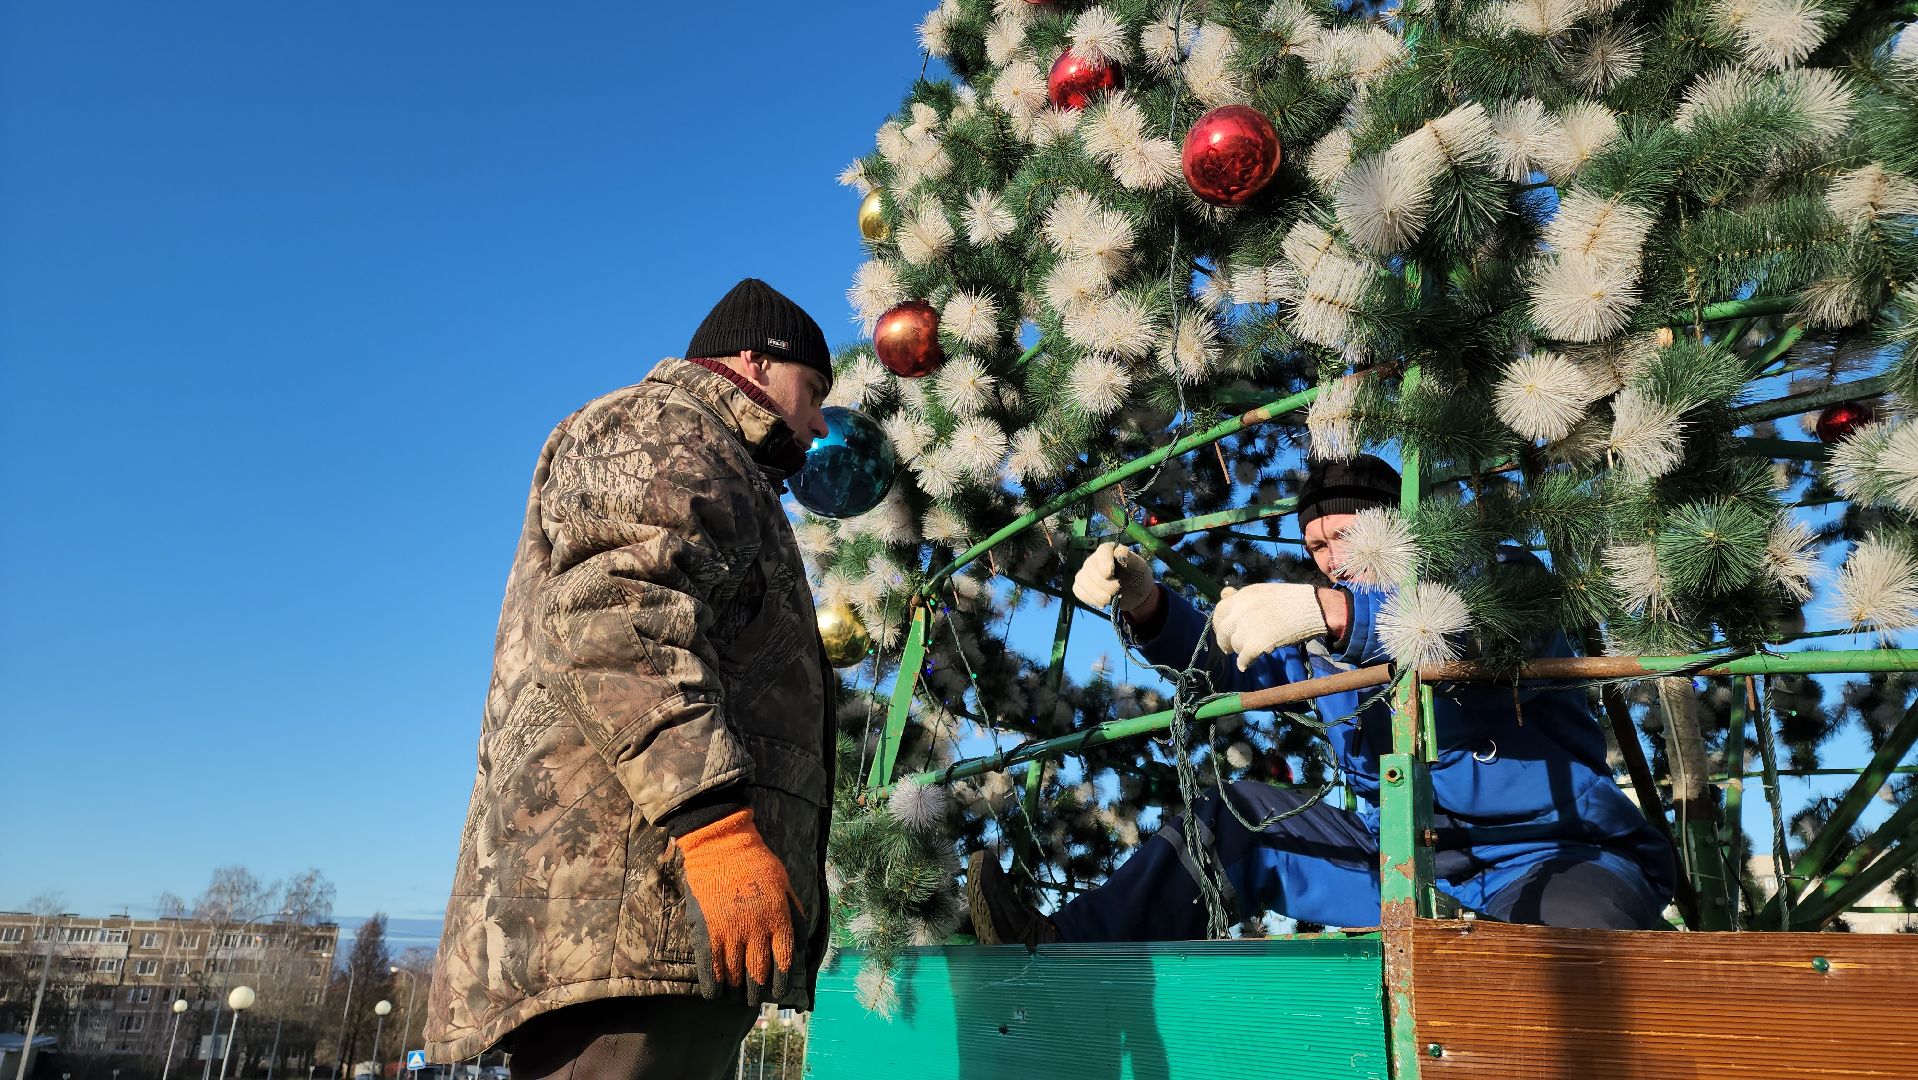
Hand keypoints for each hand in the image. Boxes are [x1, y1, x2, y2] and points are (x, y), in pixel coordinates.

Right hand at [675, 808, 800, 1003]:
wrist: (722, 846)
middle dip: (756, 990)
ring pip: (734, 974)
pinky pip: (710, 968)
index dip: (780, 981)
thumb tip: (801, 943)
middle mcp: (757, 932)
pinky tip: (713, 994)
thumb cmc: (757, 863)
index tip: (776, 992)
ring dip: (735, 990)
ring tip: (734, 996)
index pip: (784, 961)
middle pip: (758, 972)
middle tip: (753, 997)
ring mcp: (731, 934)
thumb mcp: (786, 886)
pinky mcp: (708, 932)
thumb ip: (794, 915)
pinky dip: (712, 985)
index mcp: (779, 920)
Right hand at [1073, 542, 1156, 611]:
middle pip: (1091, 569)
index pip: (1103, 552)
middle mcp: (1094, 558)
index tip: (1109, 574)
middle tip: (1117, 591)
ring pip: (1082, 580)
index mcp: (1109, 550)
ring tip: (1109, 600)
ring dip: (1096, 594)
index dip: (1104, 563)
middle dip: (1104, 584)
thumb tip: (1121, 552)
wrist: (1133, 592)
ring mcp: (1085, 572)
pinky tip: (1101, 603)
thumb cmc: (1136, 576)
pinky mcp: (1081, 585)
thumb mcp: (1138, 567)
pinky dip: (1090, 599)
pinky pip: (1078, 591)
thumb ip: (1130, 559)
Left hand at [1212, 582, 1333, 671]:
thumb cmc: (1292, 600)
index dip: (1219, 623)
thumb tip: (1224, 595)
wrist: (1313, 608)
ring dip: (1240, 650)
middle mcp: (1241, 610)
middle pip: (1224, 630)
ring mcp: (1248, 627)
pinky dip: (1245, 663)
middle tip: (1229, 648)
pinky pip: (1244, 658)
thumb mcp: (1263, 592)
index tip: (1223, 631)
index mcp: (1243, 596)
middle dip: (1225, 641)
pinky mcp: (1257, 644)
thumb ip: (1243, 597)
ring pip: (1235, 645)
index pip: (1219, 611)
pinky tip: (1247, 665)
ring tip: (1249, 651)